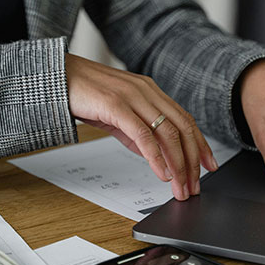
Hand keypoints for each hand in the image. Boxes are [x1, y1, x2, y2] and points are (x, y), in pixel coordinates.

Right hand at [64, 53, 217, 199]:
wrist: (56, 77)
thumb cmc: (83, 93)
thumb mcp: (117, 114)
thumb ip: (136, 131)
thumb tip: (153, 154)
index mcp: (150, 91)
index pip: (185, 119)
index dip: (200, 144)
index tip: (208, 165)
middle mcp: (147, 91)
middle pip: (182, 128)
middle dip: (193, 160)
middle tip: (196, 185)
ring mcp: (133, 97)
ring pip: (167, 133)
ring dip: (178, 164)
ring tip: (180, 186)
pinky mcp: (117, 106)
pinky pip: (143, 135)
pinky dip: (156, 157)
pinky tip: (161, 173)